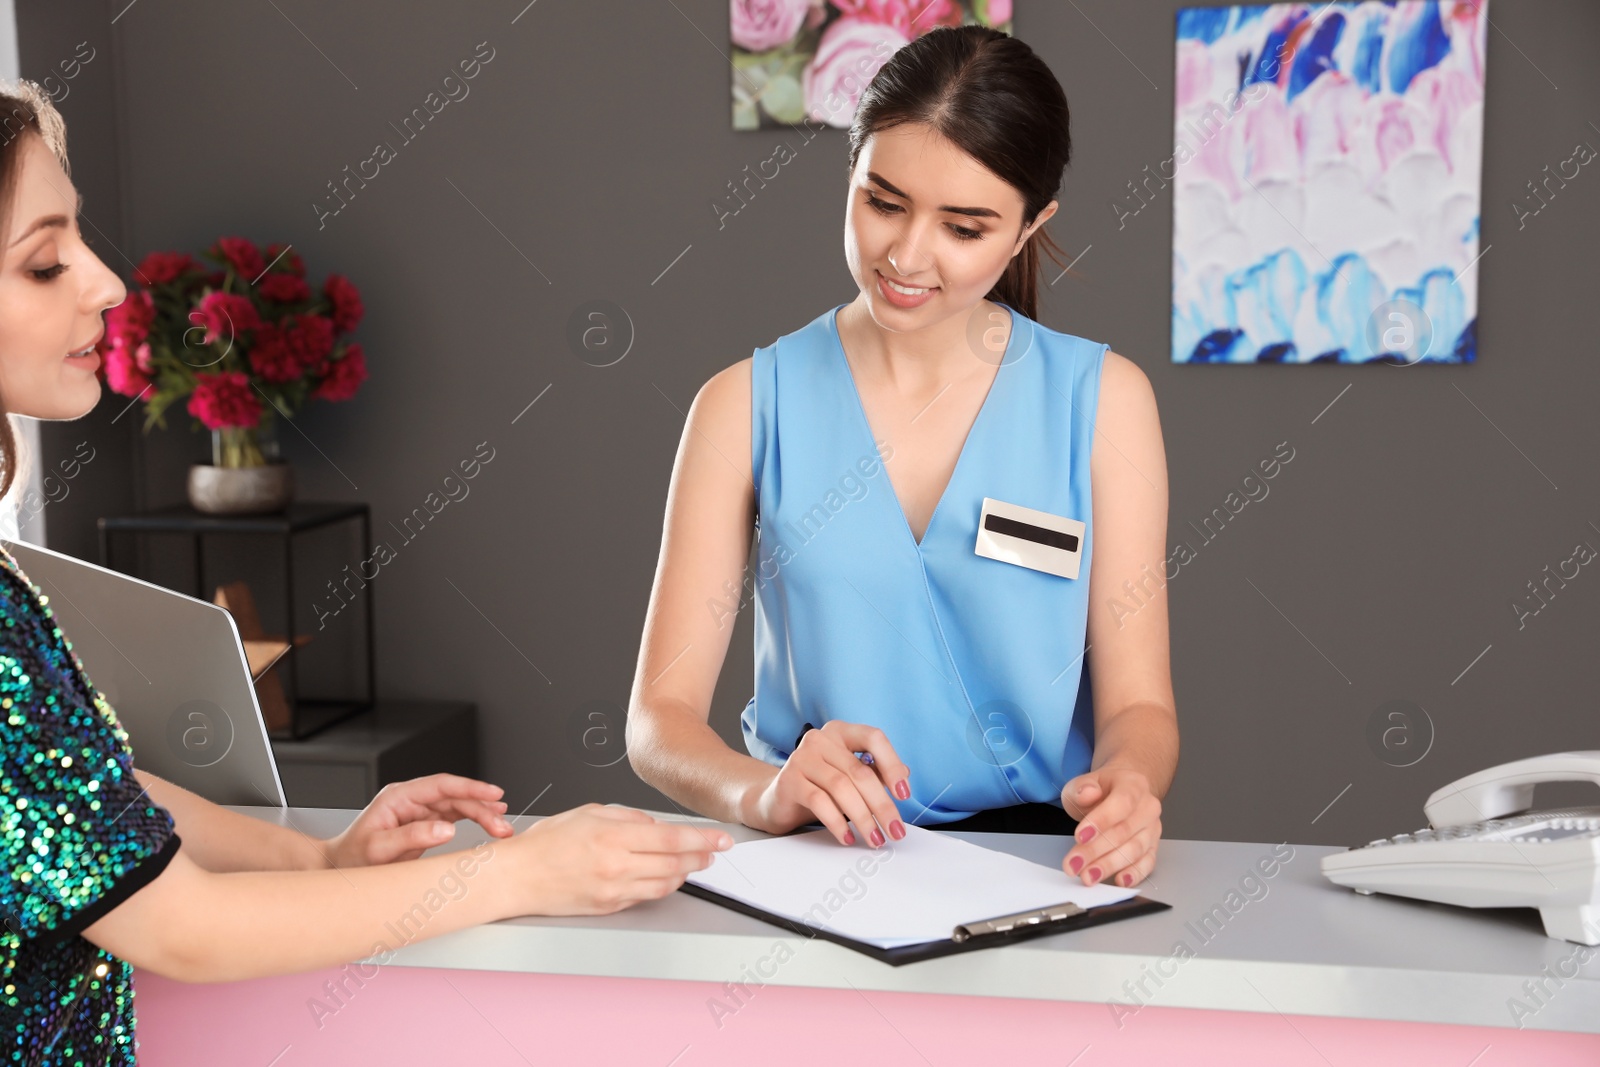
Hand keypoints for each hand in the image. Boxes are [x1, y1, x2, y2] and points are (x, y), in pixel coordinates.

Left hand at [324, 773, 514, 868]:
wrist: (341, 867)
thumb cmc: (353, 858)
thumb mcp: (378, 849)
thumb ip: (412, 837)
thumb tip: (446, 829)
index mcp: (399, 797)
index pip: (441, 785)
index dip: (470, 787)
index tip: (492, 793)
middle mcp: (412, 800)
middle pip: (455, 796)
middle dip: (482, 807)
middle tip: (502, 825)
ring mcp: (419, 810)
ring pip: (459, 806)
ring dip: (482, 815)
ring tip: (503, 828)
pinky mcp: (425, 823)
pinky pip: (455, 816)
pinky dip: (474, 819)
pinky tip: (490, 821)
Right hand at [510, 804, 731, 915]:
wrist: (516, 878)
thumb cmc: (545, 844)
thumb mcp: (588, 812)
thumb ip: (626, 816)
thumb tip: (654, 825)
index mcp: (612, 836)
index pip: (672, 838)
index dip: (702, 838)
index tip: (721, 838)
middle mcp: (617, 865)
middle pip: (675, 863)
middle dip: (702, 857)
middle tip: (716, 851)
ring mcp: (614, 890)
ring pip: (665, 884)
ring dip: (686, 874)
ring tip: (697, 863)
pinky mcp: (609, 907)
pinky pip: (645, 896)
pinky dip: (662, 886)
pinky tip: (668, 877)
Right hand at [750, 720, 910, 845]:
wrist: (777, 800)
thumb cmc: (819, 786)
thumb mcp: (850, 777)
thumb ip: (875, 774)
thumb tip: (904, 778)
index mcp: (841, 732)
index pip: (873, 738)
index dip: (892, 764)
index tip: (904, 793)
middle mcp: (820, 739)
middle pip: (860, 771)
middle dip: (882, 805)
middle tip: (895, 829)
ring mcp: (802, 757)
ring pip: (841, 788)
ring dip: (863, 818)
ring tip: (874, 838)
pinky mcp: (789, 780)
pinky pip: (819, 802)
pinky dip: (838, 822)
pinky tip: (847, 836)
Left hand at [1060, 765, 1161, 888]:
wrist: (1123, 790)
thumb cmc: (1102, 789)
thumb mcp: (1084, 782)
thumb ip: (1082, 788)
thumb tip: (1088, 793)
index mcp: (1133, 785)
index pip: (1121, 803)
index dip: (1101, 821)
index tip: (1080, 836)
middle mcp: (1148, 807)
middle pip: (1124, 831)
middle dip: (1096, 851)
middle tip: (1075, 864)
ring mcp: (1152, 828)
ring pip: (1134, 850)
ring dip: (1110, 866)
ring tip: (1088, 876)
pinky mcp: (1153, 847)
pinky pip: (1147, 863)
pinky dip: (1134, 874)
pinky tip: (1120, 881)